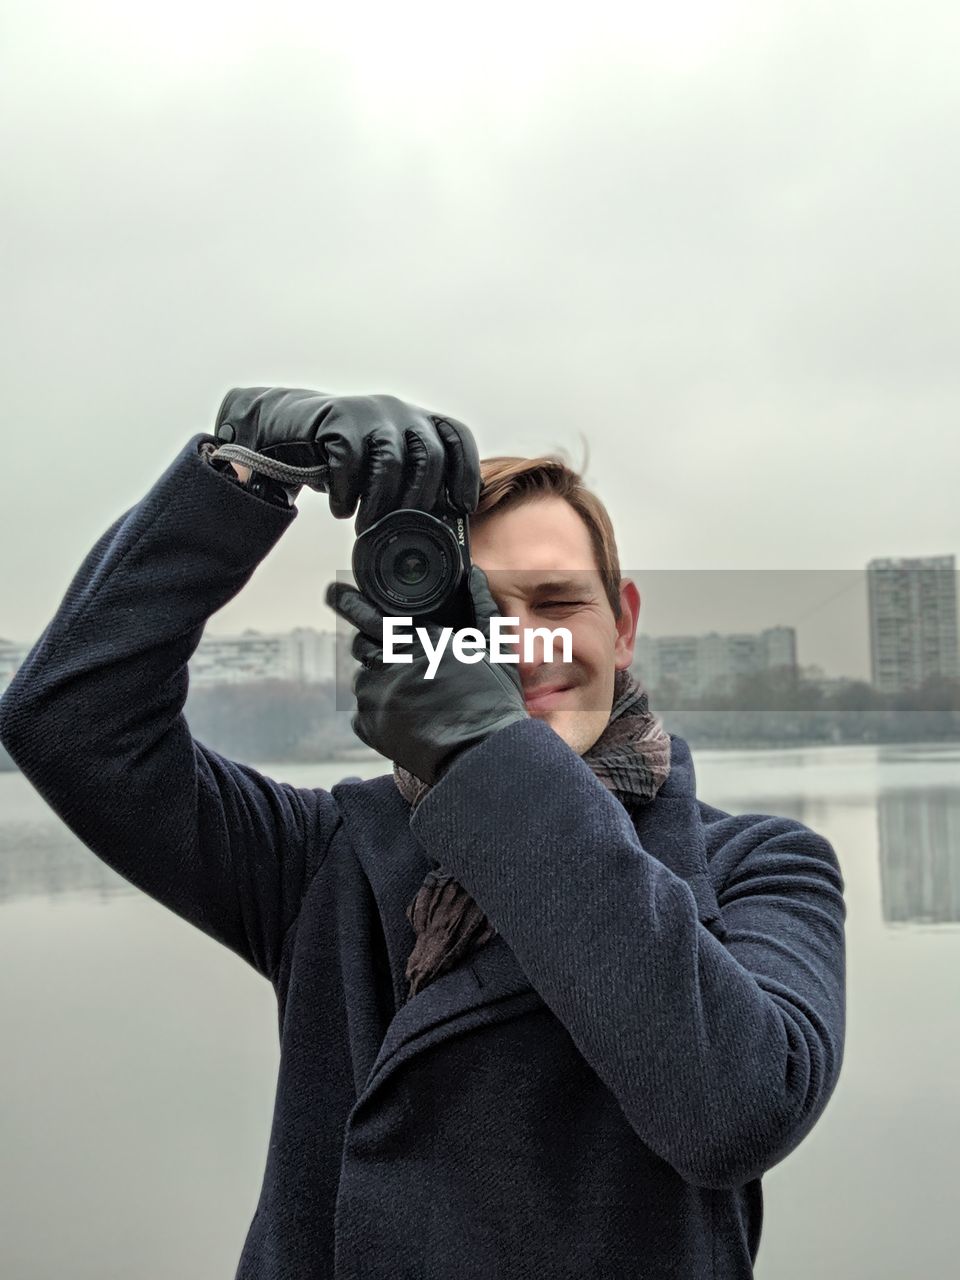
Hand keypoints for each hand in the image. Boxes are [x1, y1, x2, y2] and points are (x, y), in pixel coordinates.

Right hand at [215, 387, 479, 532]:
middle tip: (401, 529)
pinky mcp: (338, 420)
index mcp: (418, 421)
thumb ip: (410, 483)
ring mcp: (369, 413)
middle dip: (418, 501)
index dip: (466, 473)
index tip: (462, 507)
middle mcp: (400, 411)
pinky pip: (350, 462)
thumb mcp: (384, 467)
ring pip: (391, 464)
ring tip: (367, 526)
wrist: (290, 431)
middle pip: (429, 457)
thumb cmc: (345, 458)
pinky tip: (340, 508)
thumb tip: (439, 527)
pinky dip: (346, 492)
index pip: (457, 439)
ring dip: (380, 504)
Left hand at [326, 566, 528, 783]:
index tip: (336, 594)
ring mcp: (377, 697)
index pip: (370, 614)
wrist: (482, 755)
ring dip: (377, 678)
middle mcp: (392, 664)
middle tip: (366, 629)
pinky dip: (377, 711)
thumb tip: (475, 576)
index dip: (350, 602)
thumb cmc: (493, 702)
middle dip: (361, 635)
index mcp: (420, 641)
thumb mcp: (495, 649)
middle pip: (360, 642)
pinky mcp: (371, 727)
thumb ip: (481, 608)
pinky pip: (363, 712)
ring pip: (363, 678)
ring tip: (407, 691)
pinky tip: (404, 715)